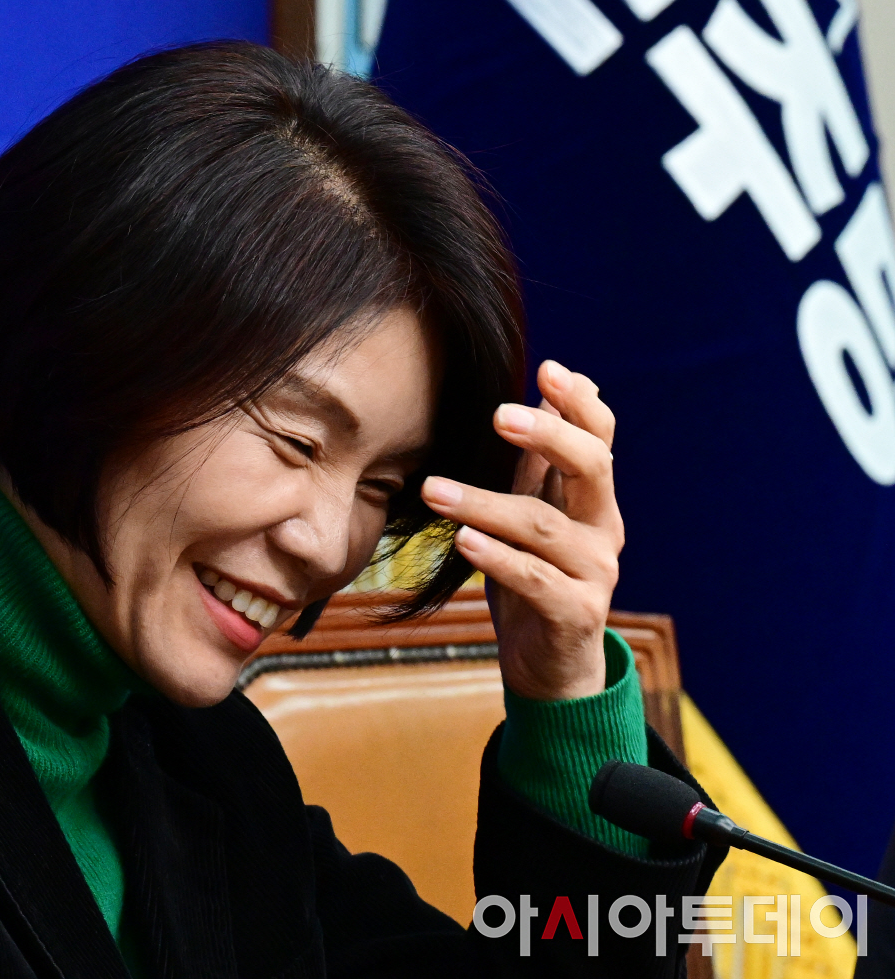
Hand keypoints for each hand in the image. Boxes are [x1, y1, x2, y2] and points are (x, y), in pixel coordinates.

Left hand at [421, 360, 622, 700]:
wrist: (551, 668)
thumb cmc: (535, 582)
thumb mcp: (533, 519)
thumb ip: (538, 469)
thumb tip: (537, 399)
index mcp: (593, 501)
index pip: (600, 439)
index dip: (580, 403)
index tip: (548, 369)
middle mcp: (602, 530)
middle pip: (592, 468)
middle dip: (549, 435)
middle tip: (500, 413)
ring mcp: (595, 574)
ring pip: (544, 528)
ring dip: (486, 503)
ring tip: (434, 490)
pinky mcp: (576, 615)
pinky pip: (535, 580)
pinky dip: (497, 558)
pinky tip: (464, 541)